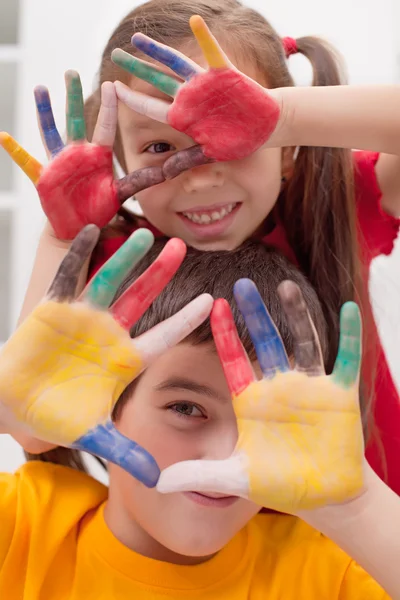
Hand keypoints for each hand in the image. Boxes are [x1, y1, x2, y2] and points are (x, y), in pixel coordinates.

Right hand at [0, 72, 164, 239]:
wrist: (79, 226)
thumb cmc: (99, 207)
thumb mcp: (121, 193)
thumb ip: (140, 181)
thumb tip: (167, 172)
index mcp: (98, 155)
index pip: (105, 126)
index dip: (109, 107)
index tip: (112, 85)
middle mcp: (78, 153)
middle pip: (75, 119)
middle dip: (73, 96)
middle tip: (71, 71)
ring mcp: (59, 162)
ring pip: (51, 132)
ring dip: (45, 112)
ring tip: (41, 88)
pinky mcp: (44, 176)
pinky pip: (27, 161)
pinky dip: (15, 151)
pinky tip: (3, 136)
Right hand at [0, 226, 211, 485]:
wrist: (14, 405)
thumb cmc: (55, 417)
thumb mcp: (94, 435)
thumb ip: (126, 451)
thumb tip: (158, 480)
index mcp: (125, 359)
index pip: (163, 335)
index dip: (185, 320)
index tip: (212, 302)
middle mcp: (109, 332)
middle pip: (141, 296)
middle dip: (161, 273)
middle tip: (183, 246)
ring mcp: (83, 317)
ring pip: (110, 281)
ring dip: (126, 259)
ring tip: (146, 235)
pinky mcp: (54, 308)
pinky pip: (69, 277)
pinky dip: (79, 257)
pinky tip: (93, 233)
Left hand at [112, 15, 280, 175]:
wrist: (263, 128)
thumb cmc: (236, 142)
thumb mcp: (209, 154)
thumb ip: (186, 160)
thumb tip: (164, 175)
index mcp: (183, 117)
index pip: (150, 107)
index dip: (131, 99)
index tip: (112, 89)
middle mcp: (190, 97)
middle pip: (157, 79)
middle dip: (136, 68)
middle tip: (116, 54)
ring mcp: (205, 83)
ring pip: (176, 62)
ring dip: (157, 50)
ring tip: (136, 38)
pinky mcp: (224, 73)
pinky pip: (214, 52)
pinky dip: (206, 37)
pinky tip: (194, 21)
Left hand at [157, 279, 364, 511]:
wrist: (321, 496)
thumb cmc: (278, 483)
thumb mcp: (236, 478)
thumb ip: (200, 475)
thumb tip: (158, 482)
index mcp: (251, 400)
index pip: (234, 359)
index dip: (224, 333)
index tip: (213, 305)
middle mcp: (279, 387)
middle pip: (265, 341)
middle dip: (254, 314)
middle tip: (241, 284)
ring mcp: (310, 388)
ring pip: (302, 342)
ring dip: (296, 315)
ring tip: (286, 286)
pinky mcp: (341, 395)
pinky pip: (346, 360)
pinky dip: (349, 336)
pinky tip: (349, 309)